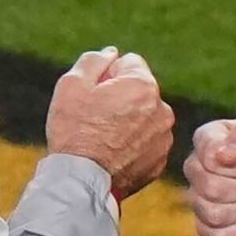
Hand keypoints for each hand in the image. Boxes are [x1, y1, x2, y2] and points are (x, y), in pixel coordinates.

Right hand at [46, 47, 175, 198]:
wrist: (81, 182)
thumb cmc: (73, 131)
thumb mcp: (72, 85)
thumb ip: (94, 61)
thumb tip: (112, 53)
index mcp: (144, 86)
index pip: (129, 63)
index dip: (107, 75)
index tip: (94, 95)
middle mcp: (162, 110)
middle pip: (140, 90)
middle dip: (121, 98)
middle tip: (96, 118)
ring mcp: (164, 138)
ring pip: (145, 117)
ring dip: (129, 121)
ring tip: (104, 139)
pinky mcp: (160, 161)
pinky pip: (147, 142)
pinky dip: (134, 145)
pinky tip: (113, 155)